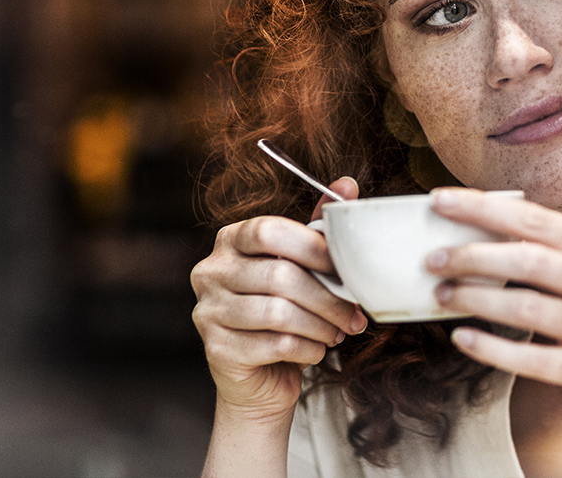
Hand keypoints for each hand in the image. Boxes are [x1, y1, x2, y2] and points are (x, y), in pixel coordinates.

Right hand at [190, 178, 368, 424]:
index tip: (345, 268)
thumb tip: (347, 185)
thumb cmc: (283, 312)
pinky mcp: (217, 350)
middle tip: (354, 313)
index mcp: (230, 240)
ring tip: (337, 332)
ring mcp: (208, 311)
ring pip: (278, 313)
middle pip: (278, 275)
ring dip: (321, 325)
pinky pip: (275, 345)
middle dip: (327, 296)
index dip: (312, 247)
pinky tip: (316, 349)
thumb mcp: (300, 265)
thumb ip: (318, 227)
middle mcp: (210, 271)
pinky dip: (308, 348)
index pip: (268, 230)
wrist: (260, 376)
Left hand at [425, 187, 561, 475]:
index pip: (536, 219)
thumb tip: (501, 228)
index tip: (441, 200)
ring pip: (525, 307)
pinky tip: (464, 339)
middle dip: (472, 254)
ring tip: (442, 294)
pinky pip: (533, 359)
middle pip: (527, 259)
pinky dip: (492, 349)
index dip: (483, 208)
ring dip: (476, 299)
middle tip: (432, 255)